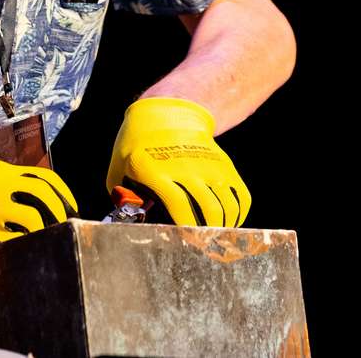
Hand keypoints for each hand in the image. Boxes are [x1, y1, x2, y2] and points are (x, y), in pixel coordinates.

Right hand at [0, 160, 76, 283]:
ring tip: (46, 243)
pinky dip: (25, 249)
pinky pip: (14, 242)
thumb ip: (16, 192)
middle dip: (58, 215)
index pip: (42, 177)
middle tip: (64, 230)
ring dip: (45, 234)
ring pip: (33, 220)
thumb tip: (60, 207)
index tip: (72, 211)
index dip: (63, 196)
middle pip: (42, 195)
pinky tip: (25, 254)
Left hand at [106, 96, 250, 226]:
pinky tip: (227, 225)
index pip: (178, 203)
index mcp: (157, 170)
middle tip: (200, 245)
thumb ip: (123, 196)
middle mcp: (187, 168)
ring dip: (222, 228)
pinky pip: (241, 198)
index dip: (183, 225)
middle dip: (206, 234)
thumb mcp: (119, 167)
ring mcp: (210, 167)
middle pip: (208, 208)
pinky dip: (238, 216)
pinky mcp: (225, 166)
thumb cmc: (138, 146)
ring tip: (212, 239)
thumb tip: (129, 223)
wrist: (167, 114)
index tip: (182, 240)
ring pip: (226, 206)